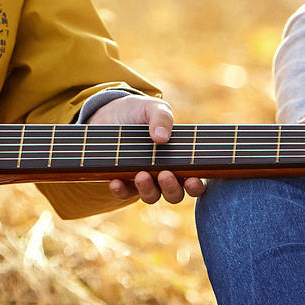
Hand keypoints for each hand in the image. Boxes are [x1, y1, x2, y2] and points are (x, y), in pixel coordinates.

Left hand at [88, 94, 206, 203]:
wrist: (108, 113)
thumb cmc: (138, 111)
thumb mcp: (152, 108)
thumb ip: (161, 117)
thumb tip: (161, 137)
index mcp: (177, 158)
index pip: (192, 179)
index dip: (196, 185)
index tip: (192, 179)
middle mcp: (162, 173)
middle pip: (174, 194)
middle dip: (171, 189)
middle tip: (165, 175)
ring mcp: (143, 178)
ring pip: (151, 196)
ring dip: (148, 190)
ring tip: (141, 175)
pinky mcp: (121, 179)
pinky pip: (124, 193)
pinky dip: (121, 190)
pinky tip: (116, 181)